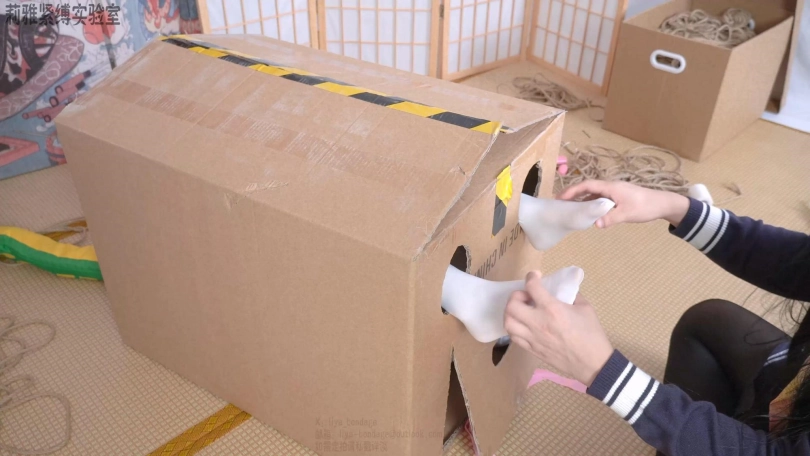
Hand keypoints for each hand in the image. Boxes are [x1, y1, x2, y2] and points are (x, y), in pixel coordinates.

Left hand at [504, 271, 613, 386]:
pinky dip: (514, 327)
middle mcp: (538, 323)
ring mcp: (533, 338)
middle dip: (516, 296)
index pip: (532, 287)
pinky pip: (513, 337)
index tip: (535, 276)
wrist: (593, 363)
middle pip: (512, 305)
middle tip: (526, 296)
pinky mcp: (532, 349)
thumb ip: (572, 295)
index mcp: (552, 309)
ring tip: (521, 310)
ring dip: (511, 312)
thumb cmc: (592, 334)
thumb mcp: (585, 308)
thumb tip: (563, 288)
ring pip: (508, 322)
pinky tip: (523, 324)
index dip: (531, 277)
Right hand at [557, 180, 689, 227]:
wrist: (663, 204)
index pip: (587, 185)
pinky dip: (590, 203)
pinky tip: (587, 212)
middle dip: (573, 194)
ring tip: (569, 208)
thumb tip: (595, 225)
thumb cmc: (645, 206)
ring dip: (581, 199)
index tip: (560, 198)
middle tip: (560, 204)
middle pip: (587, 188)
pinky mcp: (618, 197)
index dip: (572, 191)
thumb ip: (611, 218)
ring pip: (593, 193)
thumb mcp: (628, 213)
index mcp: (611, 187)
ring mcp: (614, 191)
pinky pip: (600, 198)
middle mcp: (610, 186)